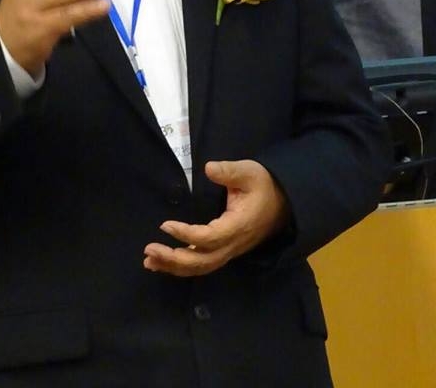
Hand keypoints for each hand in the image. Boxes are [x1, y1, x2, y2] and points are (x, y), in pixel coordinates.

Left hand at [143, 159, 289, 276]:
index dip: (187, 234)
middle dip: (175, 258)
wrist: (285, 202)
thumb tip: (209, 168)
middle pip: (203, 260)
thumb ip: (229, 171)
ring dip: (175, 266)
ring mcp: (231, 250)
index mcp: (238, 225)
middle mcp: (234, 244)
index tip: (165, 225)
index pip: (210, 237)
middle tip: (149, 249)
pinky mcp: (227, 250)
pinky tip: (164, 263)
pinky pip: (204, 264)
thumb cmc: (264, 184)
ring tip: (149, 261)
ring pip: (202, 267)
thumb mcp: (249, 172)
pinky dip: (183, 267)